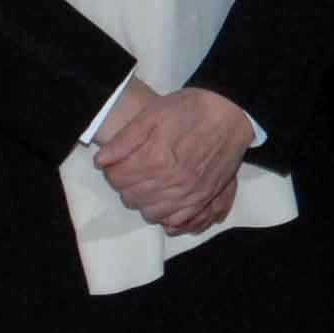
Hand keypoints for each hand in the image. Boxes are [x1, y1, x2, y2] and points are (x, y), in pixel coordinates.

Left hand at [92, 82, 256, 235]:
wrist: (231, 114)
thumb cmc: (190, 110)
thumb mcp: (153, 114)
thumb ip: (125, 139)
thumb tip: (102, 161)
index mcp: (155, 159)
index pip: (118, 179)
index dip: (112, 170)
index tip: (115, 162)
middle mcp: (172, 182)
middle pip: (132, 198)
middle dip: (125, 186)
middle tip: (131, 171)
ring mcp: (189, 194)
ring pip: (152, 213)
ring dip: (143, 202)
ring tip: (148, 184)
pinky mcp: (204, 199)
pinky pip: (177, 222)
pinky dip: (166, 216)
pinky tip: (164, 202)